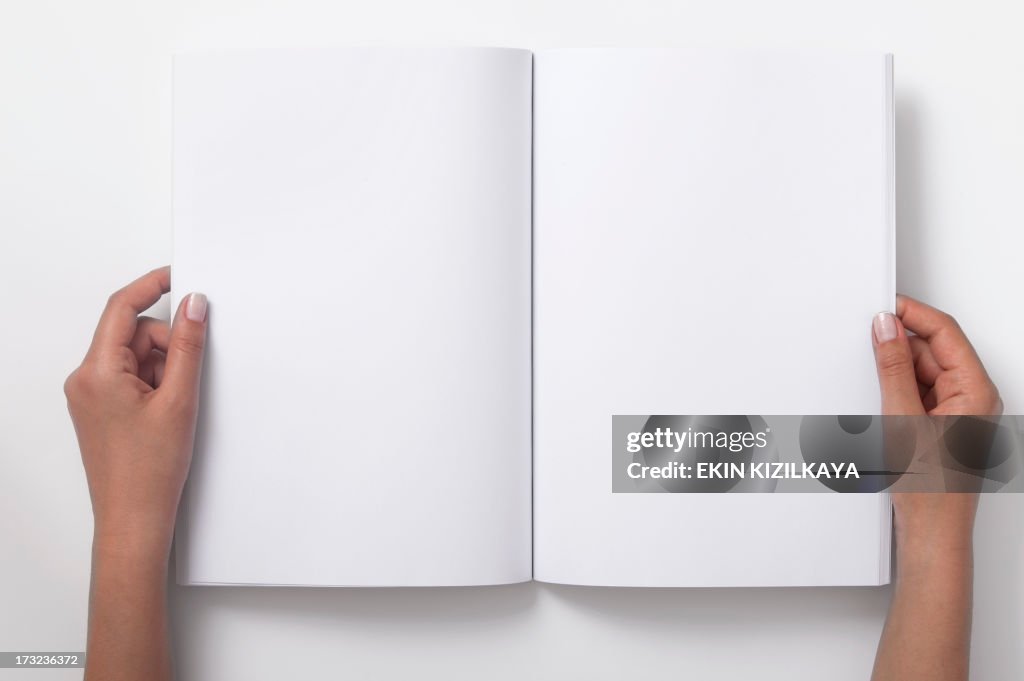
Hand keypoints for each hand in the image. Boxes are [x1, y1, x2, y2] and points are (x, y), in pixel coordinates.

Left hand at [65, 267, 207, 547]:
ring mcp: (90, 395)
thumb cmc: (148, 472)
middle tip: (186, 378)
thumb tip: (194, 306)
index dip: (152, 286)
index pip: (122, 309)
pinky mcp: (100, 408)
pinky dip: (155, 384)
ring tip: (174, 406)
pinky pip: (131, 376)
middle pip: (132, 333)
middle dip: (166, 345)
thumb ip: (188, 346)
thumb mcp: (179, 400)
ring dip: (162, 368)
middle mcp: (85, 380)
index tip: (178, 276)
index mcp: (96, 372)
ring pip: (135, 356)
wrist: (134, 520)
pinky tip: (167, 411)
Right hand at [870, 294, 998, 680]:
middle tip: (864, 336)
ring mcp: (955, 411)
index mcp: (976, 390)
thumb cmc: (933, 491)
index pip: (944, 332)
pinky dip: (894, 388)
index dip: (912, 313)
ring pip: (921, 371)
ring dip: (893, 368)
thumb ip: (892, 368)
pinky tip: (876, 397)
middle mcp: (971, 396)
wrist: (931, 535)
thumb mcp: (904, 420)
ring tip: (870, 377)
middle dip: (898, 342)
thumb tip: (886, 328)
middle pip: (932, 350)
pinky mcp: (938, 424)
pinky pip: (915, 391)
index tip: (881, 305)